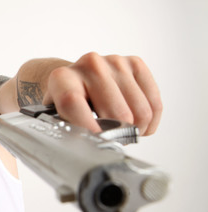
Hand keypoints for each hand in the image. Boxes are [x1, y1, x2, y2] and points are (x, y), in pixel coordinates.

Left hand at [43, 52, 161, 135]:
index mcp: (62, 78)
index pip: (73, 102)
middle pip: (117, 113)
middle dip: (118, 135)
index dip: (86, 126)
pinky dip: (150, 122)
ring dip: (136, 131)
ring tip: (123, 131)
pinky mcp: (135, 64)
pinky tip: (137, 123)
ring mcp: (115, 62)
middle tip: (112, 140)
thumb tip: (87, 149)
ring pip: (140, 112)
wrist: (76, 77)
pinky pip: (154, 103)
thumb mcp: (58, 117)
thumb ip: (69, 130)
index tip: (98, 142)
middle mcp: (89, 65)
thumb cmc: (67, 102)